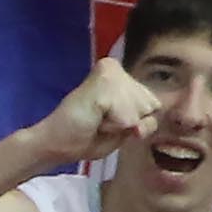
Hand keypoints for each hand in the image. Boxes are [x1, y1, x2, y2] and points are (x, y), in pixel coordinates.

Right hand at [33, 56, 164, 165]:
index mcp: (122, 77)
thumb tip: (142, 122)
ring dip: (120, 125)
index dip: (135, 124)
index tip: (108, 122)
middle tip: (100, 121)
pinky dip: (113, 126)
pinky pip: (128, 116)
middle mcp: (117, 68)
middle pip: (151, 107)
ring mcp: (111, 72)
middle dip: (129, 123)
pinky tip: (94, 119)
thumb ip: (144, 123)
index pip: (154, 106)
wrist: (56, 143)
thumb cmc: (88, 137)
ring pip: (141, 112)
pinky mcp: (105, 81)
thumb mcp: (126, 131)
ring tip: (96, 120)